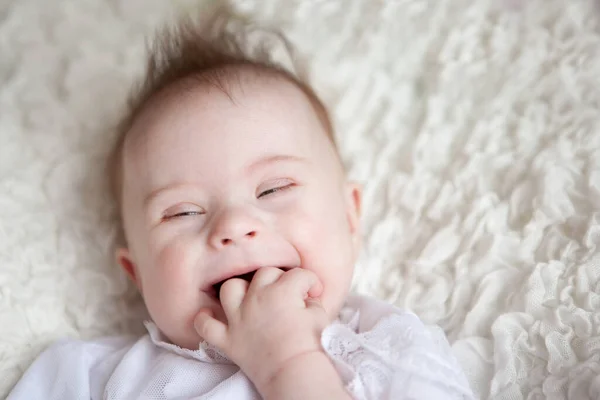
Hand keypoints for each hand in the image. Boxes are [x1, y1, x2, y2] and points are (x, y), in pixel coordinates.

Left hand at [193, 267, 327, 391]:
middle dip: (280, 279)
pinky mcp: (228, 338)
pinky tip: (209, 315)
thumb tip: (305, 299)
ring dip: (241, 289)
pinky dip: (204, 319)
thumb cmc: (308, 344)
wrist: (292, 372)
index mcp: (282, 290)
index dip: (310, 282)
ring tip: (251, 298)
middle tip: (288, 295)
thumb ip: (311, 302)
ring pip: (231, 288)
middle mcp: (257, 297)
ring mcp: (239, 317)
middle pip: (265, 273)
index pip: (299, 275)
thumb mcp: (319, 316)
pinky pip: (206, 325)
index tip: (313, 293)